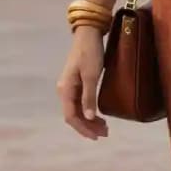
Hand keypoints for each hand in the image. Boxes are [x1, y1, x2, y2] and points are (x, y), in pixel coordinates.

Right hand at [57, 26, 107, 140]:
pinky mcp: (76, 83)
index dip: (83, 129)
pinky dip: (89, 111)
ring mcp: (70, 87)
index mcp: (66, 90)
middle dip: (88, 127)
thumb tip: (89, 118)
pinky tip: (98, 116)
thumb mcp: (91, 75)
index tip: (97, 136)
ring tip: (104, 128)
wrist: (88, 33)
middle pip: (74, 115)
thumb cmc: (90, 52)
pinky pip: (80, 103)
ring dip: (89, 121)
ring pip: (78, 110)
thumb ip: (89, 97)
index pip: (71, 117)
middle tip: (105, 133)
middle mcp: (65, 90)